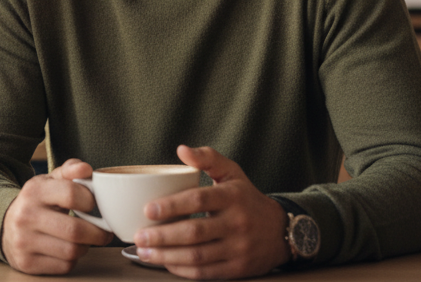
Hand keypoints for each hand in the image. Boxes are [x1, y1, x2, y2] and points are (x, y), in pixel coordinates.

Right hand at [0, 158, 113, 274]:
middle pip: (75, 230)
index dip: (91, 201)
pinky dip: (72, 259)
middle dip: (97, 233)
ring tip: (83, 240)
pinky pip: (64, 266)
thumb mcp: (49, 182)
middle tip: (104, 232)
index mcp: (34, 191)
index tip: (95, 206)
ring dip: (85, 247)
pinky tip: (67, 250)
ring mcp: (24, 241)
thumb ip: (70, 171)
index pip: (72, 194)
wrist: (6, 226)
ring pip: (72, 251)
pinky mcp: (27, 262)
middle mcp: (26, 216)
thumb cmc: (37, 203)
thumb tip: (86, 169)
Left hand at [131, 145, 289, 279]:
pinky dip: (182, 270)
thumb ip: (207, 158)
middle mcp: (237, 223)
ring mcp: (238, 248)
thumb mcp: (232, 172)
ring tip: (144, 252)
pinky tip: (165, 263)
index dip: (171, 206)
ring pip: (197, 256)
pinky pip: (206, 272)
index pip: (198, 200)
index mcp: (232, 196)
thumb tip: (181, 150)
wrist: (280, 230)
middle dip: (162, 236)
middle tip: (139, 236)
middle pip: (194, 232)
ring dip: (167, 256)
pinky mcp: (238, 268)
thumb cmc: (246, 198)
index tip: (147, 209)